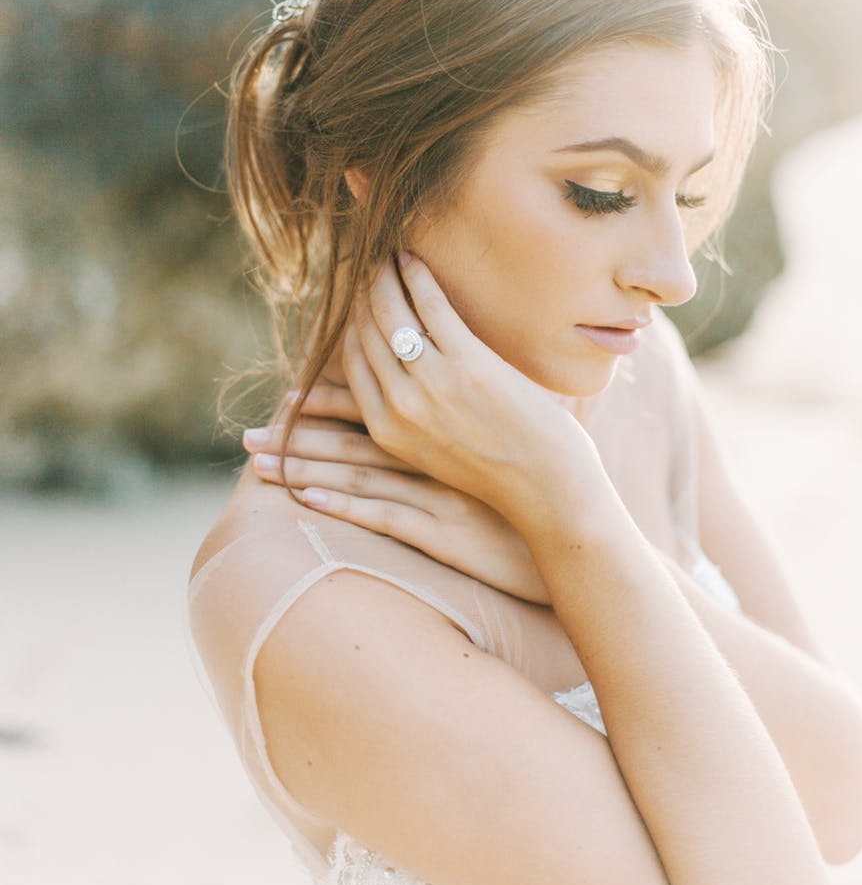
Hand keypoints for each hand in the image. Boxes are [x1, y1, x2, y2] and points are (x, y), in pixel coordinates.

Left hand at [244, 383, 549, 603]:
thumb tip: (472, 355)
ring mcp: (435, 486)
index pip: (385, 382)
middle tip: (262, 414)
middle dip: (304, 417)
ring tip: (255, 452)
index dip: (339, 382)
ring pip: (355, 466)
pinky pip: (379, 512)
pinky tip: (302, 494)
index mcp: (453, 408)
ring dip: (301, 457)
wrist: (582, 517)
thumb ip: (493, 379)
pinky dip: (338, 502)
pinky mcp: (440, 529)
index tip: (301, 377)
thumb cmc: (559, 460)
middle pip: (356, 425)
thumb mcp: (522, 406)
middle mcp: (438, 444)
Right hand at [339, 253, 611, 541]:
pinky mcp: (468, 364)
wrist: (546, 490)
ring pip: (391, 313)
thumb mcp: (431, 451)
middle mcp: (400, 405)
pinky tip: (413, 259)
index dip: (353, 322)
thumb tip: (396, 369)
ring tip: (389, 255)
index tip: (361, 297)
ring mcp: (432, 383)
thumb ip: (407, 414)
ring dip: (385, 275)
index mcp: (385, 429)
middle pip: (366, 330)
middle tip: (371, 264)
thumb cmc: (498, 466)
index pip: (352, 360)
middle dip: (365, 291)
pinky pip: (431, 306)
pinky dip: (418, 276)